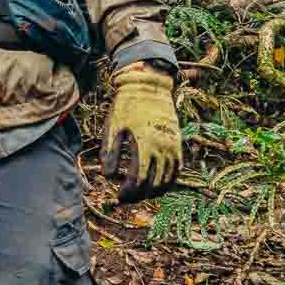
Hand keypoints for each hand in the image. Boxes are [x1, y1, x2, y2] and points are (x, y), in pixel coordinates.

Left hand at [101, 64, 180, 198]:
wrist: (149, 86)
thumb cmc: (127, 106)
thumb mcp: (113, 126)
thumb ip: (110, 152)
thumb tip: (108, 176)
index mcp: (145, 145)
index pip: (139, 180)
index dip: (128, 192)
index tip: (119, 196)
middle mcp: (163, 148)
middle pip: (153, 184)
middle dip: (139, 195)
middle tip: (126, 198)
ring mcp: (173, 146)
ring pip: (167, 180)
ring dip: (153, 191)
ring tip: (139, 194)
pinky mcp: (177, 143)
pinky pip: (177, 169)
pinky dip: (168, 181)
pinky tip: (156, 184)